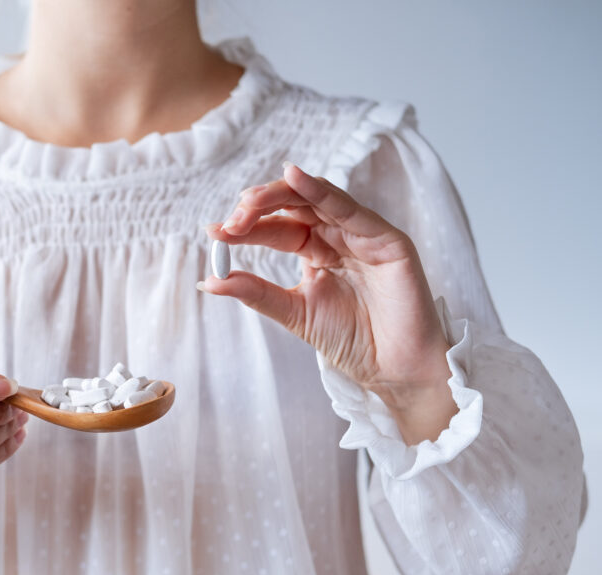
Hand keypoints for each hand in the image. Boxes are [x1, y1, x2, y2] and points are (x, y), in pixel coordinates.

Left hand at [199, 163, 456, 443]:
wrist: (393, 370)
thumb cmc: (353, 342)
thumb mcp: (293, 312)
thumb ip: (256, 292)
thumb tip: (208, 280)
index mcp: (316, 252)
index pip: (276, 229)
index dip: (245, 228)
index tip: (214, 233)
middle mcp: (338, 236)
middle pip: (293, 206)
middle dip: (258, 208)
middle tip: (231, 221)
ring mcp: (362, 234)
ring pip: (316, 200)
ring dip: (280, 195)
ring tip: (248, 201)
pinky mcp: (386, 239)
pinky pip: (349, 208)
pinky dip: (321, 191)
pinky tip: (295, 177)